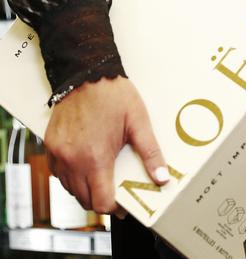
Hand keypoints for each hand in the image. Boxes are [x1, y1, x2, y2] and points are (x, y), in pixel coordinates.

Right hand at [45, 76, 168, 215]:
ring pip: (70, 188)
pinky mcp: (50, 146)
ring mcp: (58, 154)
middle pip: (85, 199)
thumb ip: (150, 153)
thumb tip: (162, 178)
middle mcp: (72, 160)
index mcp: (95, 158)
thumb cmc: (113, 94)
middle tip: (115, 190)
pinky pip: (58, 173)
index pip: (101, 202)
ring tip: (102, 176)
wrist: (86, 72)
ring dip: (85, 189)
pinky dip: (71, 176)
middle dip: (101, 199)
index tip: (124, 204)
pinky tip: (84, 165)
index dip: (115, 207)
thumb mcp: (139, 121)